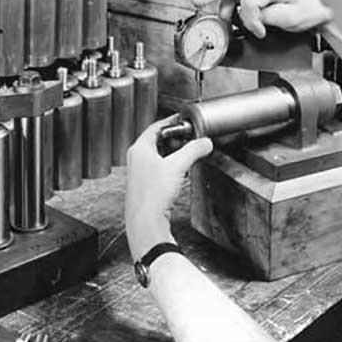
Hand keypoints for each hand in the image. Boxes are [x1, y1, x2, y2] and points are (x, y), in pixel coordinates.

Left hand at [126, 115, 212, 261]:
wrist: (146, 222)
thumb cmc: (153, 195)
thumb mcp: (178, 166)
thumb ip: (194, 150)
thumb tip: (205, 142)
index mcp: (139, 149)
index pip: (156, 127)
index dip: (171, 121)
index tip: (182, 120)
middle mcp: (137, 160)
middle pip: (158, 141)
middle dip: (176, 139)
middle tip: (189, 138)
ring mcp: (140, 173)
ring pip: (159, 156)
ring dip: (174, 153)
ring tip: (188, 154)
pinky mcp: (146, 186)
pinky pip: (160, 169)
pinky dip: (172, 167)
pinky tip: (181, 173)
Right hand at [192, 0, 331, 38]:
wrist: (319, 5)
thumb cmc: (310, 9)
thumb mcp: (291, 18)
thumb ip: (267, 17)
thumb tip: (251, 19)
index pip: (249, 2)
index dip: (251, 21)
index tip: (260, 32)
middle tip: (197, 0)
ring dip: (224, 3)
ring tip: (221, 19)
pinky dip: (231, 2)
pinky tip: (230, 13)